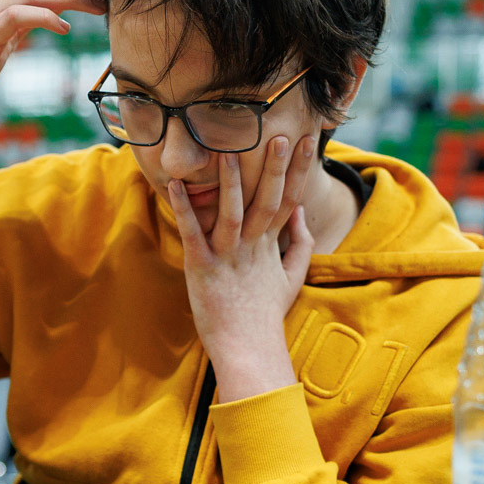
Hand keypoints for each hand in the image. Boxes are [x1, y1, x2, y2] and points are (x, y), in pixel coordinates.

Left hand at [167, 134, 319, 401]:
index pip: (288, 199)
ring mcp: (228, 256)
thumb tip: (299, 212)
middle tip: (280, 136)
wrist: (247, 347)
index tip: (308, 141)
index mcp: (271, 245)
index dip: (298, 170)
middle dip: (274, 168)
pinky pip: (193, 232)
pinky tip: (175, 185)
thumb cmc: (265, 313)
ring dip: (230, 182)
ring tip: (229, 152)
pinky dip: (184, 208)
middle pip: (266, 200)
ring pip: (232, 213)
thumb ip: (299, 243)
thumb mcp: (291, 277)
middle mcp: (252, 247)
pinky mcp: (203, 267)